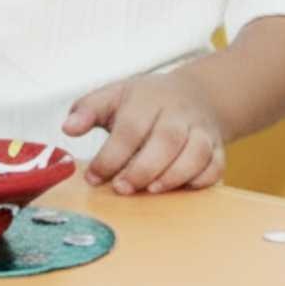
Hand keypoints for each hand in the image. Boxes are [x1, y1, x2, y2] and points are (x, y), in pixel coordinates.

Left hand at [61, 68, 225, 194]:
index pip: (130, 128)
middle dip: (143, 169)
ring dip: (174, 176)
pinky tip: (179, 190)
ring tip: (151, 191)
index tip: (93, 176)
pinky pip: (215, 166)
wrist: (196, 94)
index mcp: (148, 98)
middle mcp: (177, 113)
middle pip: (166, 140)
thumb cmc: (145, 101)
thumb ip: (87, 110)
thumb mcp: (114, 95)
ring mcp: (201, 129)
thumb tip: (68, 128)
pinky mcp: (217, 147)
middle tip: (121, 189)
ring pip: (196, 152)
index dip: (111, 155)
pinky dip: (201, 180)